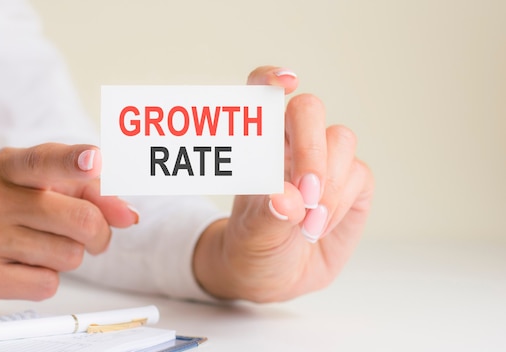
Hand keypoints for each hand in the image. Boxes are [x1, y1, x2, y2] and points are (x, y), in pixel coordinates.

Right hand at [0, 143, 137, 302]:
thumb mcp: (27, 182)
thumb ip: (82, 190)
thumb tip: (128, 214)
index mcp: (8, 166)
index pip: (44, 160)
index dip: (74, 162)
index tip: (94, 160)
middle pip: (80, 219)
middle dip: (99, 232)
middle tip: (90, 234)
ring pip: (70, 256)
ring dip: (67, 256)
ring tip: (37, 246)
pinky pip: (48, 284)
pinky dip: (46, 278)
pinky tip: (20, 266)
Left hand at [193, 66, 373, 301]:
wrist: (274, 277)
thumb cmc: (254, 246)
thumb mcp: (253, 236)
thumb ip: (269, 216)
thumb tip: (290, 200)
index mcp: (258, 144)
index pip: (260, 94)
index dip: (271, 79)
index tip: (285, 84)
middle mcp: (291, 144)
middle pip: (309, 109)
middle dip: (311, 149)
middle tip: (306, 194)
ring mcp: (325, 160)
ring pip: (341, 140)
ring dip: (328, 186)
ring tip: (307, 227)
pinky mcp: (354, 182)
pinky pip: (359, 174)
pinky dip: (340, 204)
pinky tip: (320, 227)